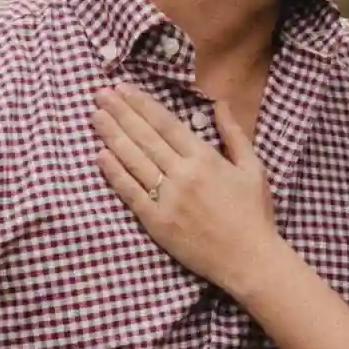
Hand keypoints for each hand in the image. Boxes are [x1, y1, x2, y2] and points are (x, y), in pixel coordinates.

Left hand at [92, 83, 287, 297]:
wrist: (249, 260)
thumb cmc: (254, 213)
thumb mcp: (252, 167)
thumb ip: (233, 133)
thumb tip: (219, 103)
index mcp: (204, 158)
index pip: (165, 123)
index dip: (141, 104)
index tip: (122, 88)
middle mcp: (182, 174)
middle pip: (144, 137)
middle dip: (120, 112)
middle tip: (99, 94)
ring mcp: (167, 199)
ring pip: (133, 161)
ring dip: (112, 136)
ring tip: (95, 116)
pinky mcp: (157, 223)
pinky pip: (131, 193)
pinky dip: (114, 173)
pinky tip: (100, 156)